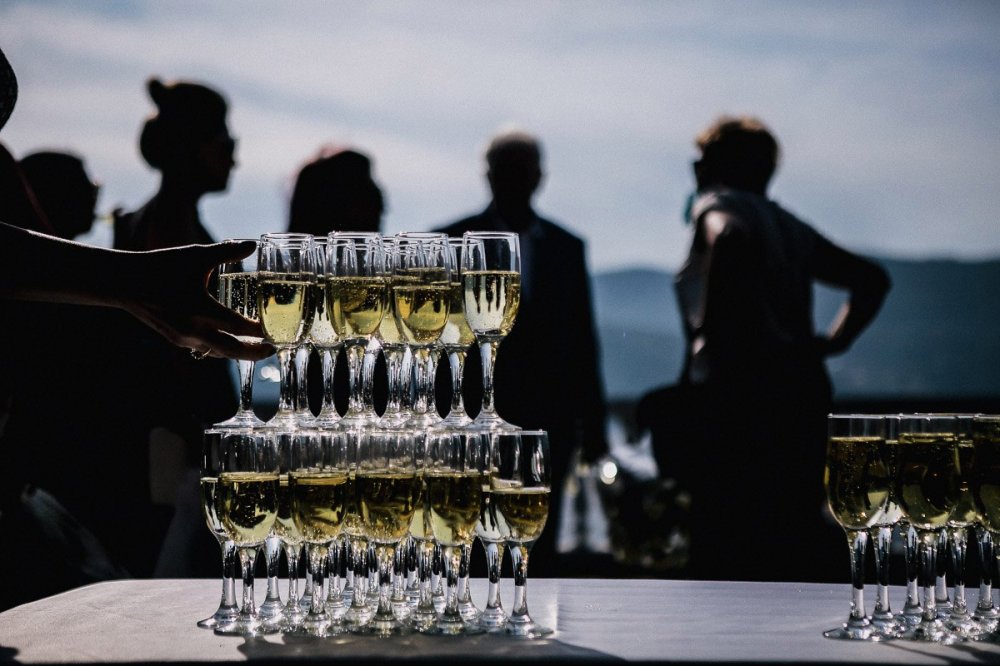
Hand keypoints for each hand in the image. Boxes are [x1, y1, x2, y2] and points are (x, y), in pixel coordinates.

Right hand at [120, 240, 272, 359]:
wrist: (122, 281)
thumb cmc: (161, 265)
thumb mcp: (196, 256)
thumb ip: (227, 251)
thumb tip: (253, 243)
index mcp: (200, 309)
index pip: (240, 327)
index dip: (261, 330)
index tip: (276, 329)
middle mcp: (193, 329)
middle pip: (233, 350)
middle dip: (255, 352)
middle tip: (273, 349)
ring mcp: (183, 338)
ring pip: (218, 352)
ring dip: (238, 351)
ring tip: (256, 346)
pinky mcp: (175, 339)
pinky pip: (204, 348)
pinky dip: (220, 347)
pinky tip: (230, 340)